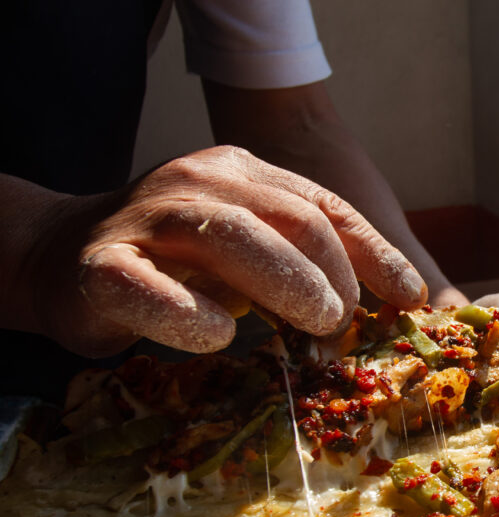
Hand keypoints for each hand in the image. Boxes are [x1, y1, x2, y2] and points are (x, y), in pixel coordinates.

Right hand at [22, 146, 427, 355]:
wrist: (63, 255)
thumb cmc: (179, 262)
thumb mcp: (253, 252)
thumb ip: (308, 266)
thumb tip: (399, 305)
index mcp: (243, 173)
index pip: (324, 208)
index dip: (374, 252)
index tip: (409, 296)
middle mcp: (199, 183)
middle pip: (287, 218)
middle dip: (333, 270)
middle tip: (348, 320)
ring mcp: (148, 219)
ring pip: (227, 236)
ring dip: (284, 281)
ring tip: (318, 323)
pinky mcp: (101, 266)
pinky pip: (146, 287)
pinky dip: (186, 314)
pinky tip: (218, 337)